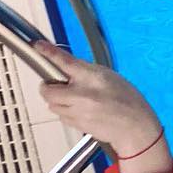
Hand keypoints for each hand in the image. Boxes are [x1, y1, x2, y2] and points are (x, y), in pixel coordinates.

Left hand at [36, 41, 159, 150]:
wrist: (134, 126)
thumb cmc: (126, 99)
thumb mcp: (108, 76)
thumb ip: (86, 72)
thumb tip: (69, 70)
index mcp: (92, 77)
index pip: (65, 62)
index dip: (49, 53)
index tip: (38, 46)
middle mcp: (81, 95)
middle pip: (48, 90)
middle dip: (48, 86)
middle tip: (56, 84)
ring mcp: (77, 112)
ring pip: (51, 104)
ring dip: (56, 99)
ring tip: (73, 97)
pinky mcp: (76, 125)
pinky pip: (61, 116)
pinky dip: (64, 110)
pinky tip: (80, 109)